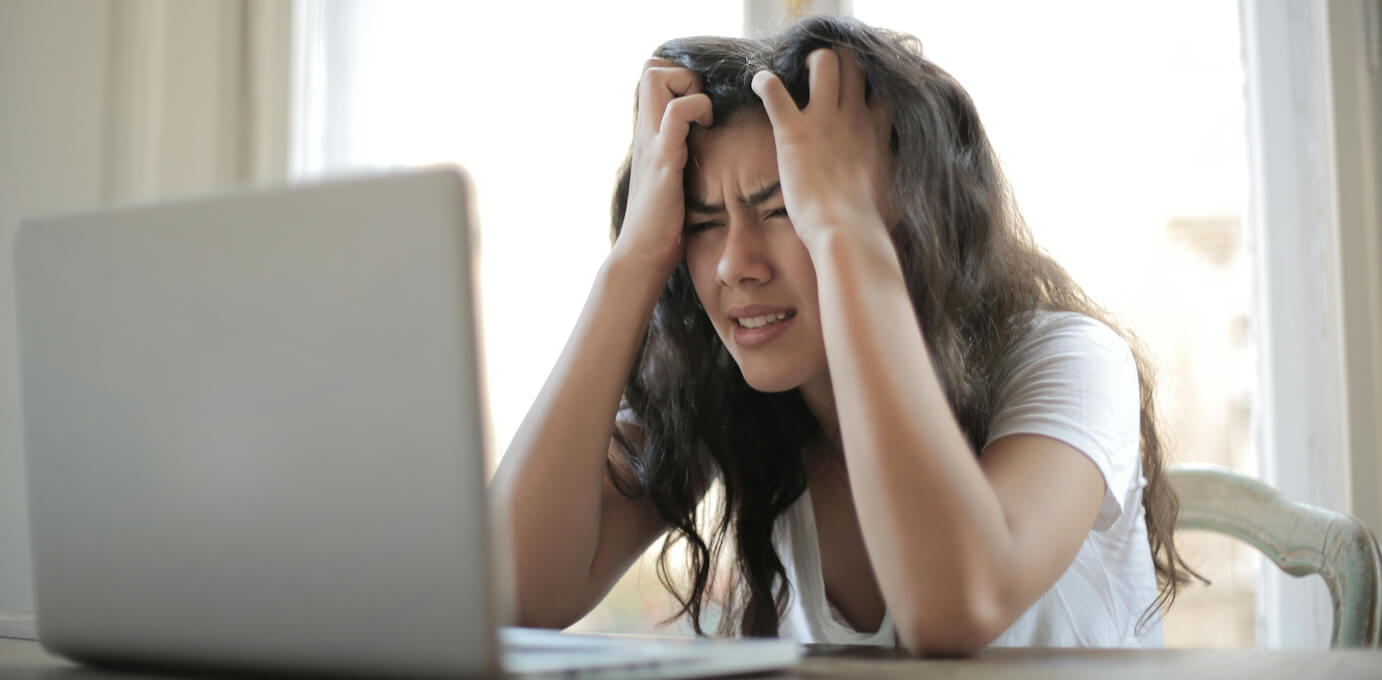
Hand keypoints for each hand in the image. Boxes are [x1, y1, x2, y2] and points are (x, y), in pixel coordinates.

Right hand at [611, 58, 713, 279]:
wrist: (643, 255)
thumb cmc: (662, 224)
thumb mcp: (671, 179)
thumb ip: (679, 156)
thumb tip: (704, 148)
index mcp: (649, 134)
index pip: (652, 75)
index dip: (680, 76)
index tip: (701, 104)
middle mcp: (645, 132)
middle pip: (651, 67)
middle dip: (683, 74)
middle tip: (702, 106)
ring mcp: (652, 143)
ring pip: (656, 78)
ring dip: (689, 87)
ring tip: (704, 117)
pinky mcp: (663, 160)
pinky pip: (675, 114)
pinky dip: (696, 109)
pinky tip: (706, 130)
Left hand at [751, 48, 892, 248]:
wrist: (847, 232)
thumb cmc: (870, 222)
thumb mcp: (894, 191)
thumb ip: (892, 173)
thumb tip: (893, 183)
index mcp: (877, 130)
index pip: (880, 86)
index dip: (868, 82)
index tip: (855, 92)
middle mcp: (854, 116)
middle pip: (854, 63)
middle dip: (838, 61)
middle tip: (821, 77)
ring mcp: (824, 120)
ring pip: (824, 61)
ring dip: (808, 63)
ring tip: (797, 75)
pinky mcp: (793, 131)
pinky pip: (773, 90)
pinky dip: (763, 81)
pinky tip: (759, 84)